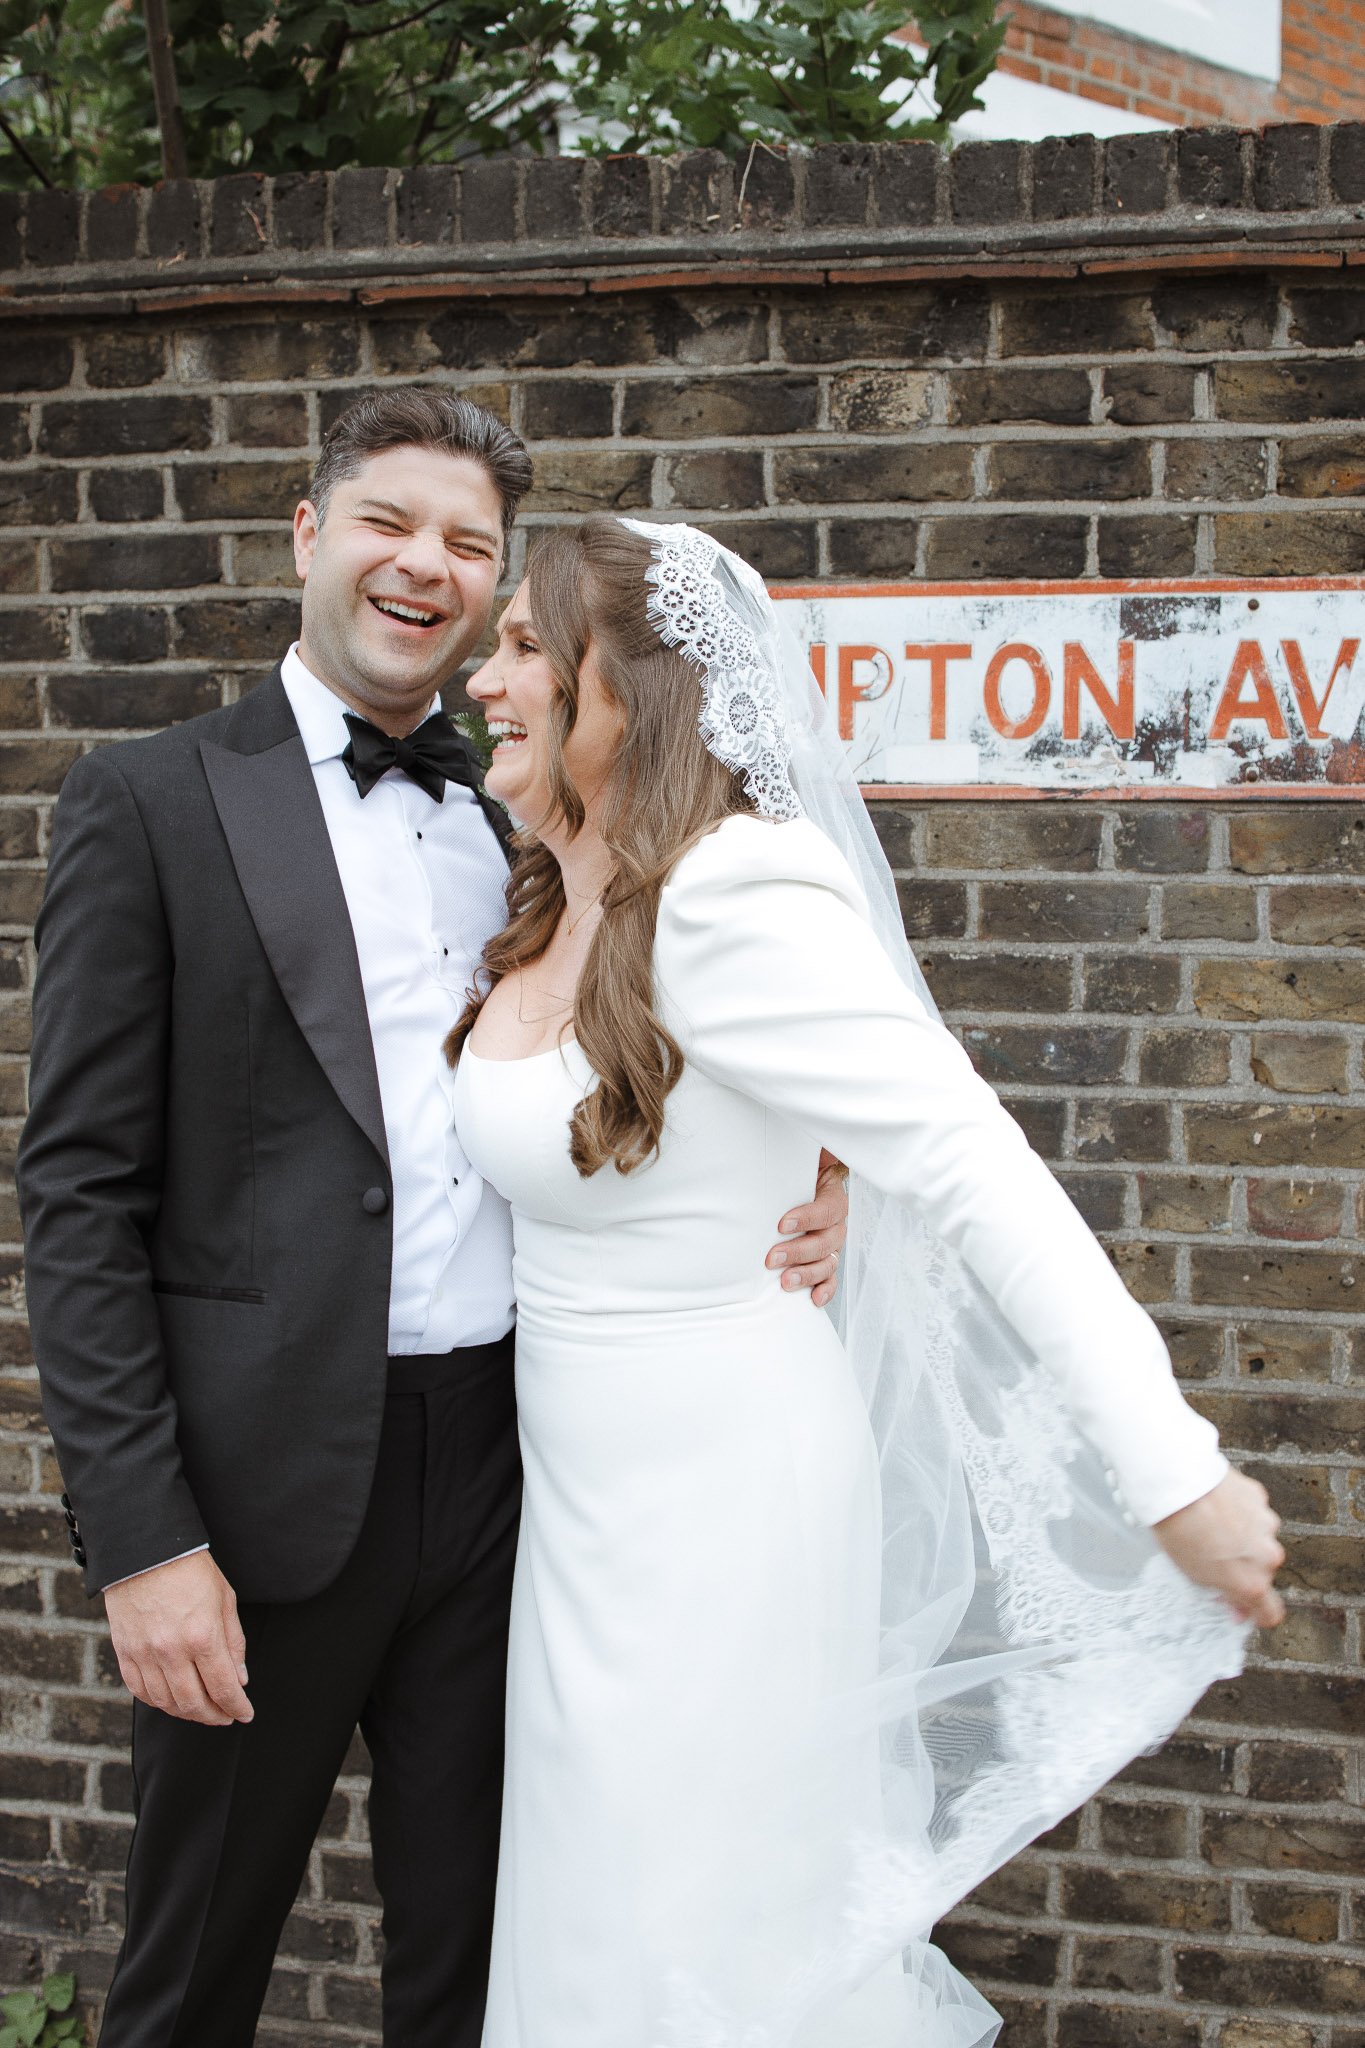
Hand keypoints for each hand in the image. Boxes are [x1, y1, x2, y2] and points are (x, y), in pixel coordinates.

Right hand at [104, 1551, 252, 1726]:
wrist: (146, 1551)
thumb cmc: (190, 1570)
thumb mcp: (225, 1600)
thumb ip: (233, 1643)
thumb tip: (239, 1679)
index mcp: (202, 1636)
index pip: (223, 1688)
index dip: (237, 1707)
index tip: (245, 1713)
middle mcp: (172, 1651)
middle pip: (194, 1703)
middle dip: (215, 1716)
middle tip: (225, 1716)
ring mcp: (145, 1654)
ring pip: (167, 1703)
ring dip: (187, 1713)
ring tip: (202, 1709)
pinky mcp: (125, 1653)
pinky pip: (140, 1691)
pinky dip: (158, 1702)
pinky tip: (171, 1700)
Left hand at [767, 1149, 849, 1308]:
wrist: (798, 1173)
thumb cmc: (794, 1163)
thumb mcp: (798, 1151)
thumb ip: (791, 1147)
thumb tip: (774, 1125)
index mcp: (832, 1191)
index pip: (827, 1208)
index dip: (807, 1217)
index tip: (781, 1224)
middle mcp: (836, 1219)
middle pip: (828, 1240)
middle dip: (799, 1251)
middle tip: (771, 1257)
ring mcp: (831, 1240)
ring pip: (828, 1261)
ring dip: (808, 1273)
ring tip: (785, 1282)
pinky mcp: (824, 1257)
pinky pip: (830, 1276)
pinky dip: (824, 1288)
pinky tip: (814, 1299)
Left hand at [1153, 1469, 1285, 1628]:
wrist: (1178, 1487)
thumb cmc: (1181, 1533)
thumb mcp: (1196, 1577)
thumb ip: (1225, 1593)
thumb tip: (1237, 1606)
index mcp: (1253, 1583)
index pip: (1270, 1612)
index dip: (1256, 1612)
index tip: (1243, 1607)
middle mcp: (1268, 1556)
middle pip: (1262, 1570)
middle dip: (1244, 1567)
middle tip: (1215, 1556)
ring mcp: (1267, 1525)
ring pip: (1259, 1539)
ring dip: (1243, 1537)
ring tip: (1212, 1525)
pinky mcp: (1260, 1498)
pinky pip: (1253, 1512)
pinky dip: (1240, 1512)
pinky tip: (1216, 1505)